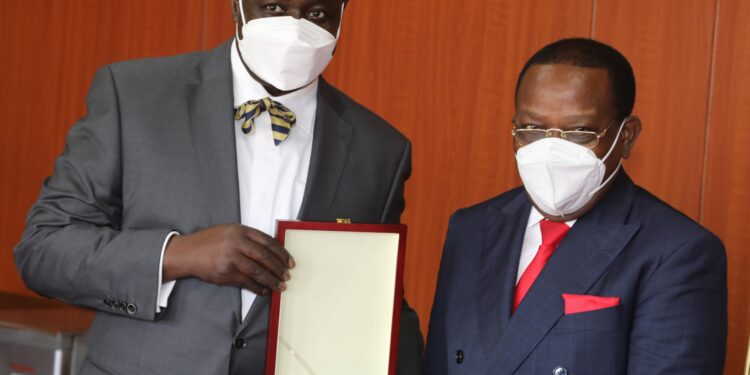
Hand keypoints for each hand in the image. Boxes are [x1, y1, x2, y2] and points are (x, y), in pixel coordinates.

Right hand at [163, 224, 294, 295]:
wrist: (187, 253)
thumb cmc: (210, 241)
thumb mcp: (230, 231)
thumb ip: (249, 238)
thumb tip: (272, 251)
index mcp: (240, 230)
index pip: (268, 242)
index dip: (282, 253)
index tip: (290, 262)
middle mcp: (236, 243)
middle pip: (265, 257)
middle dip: (279, 268)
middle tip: (287, 276)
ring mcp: (231, 259)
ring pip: (258, 272)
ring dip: (271, 280)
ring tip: (280, 286)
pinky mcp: (225, 273)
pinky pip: (246, 282)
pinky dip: (257, 288)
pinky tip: (264, 291)